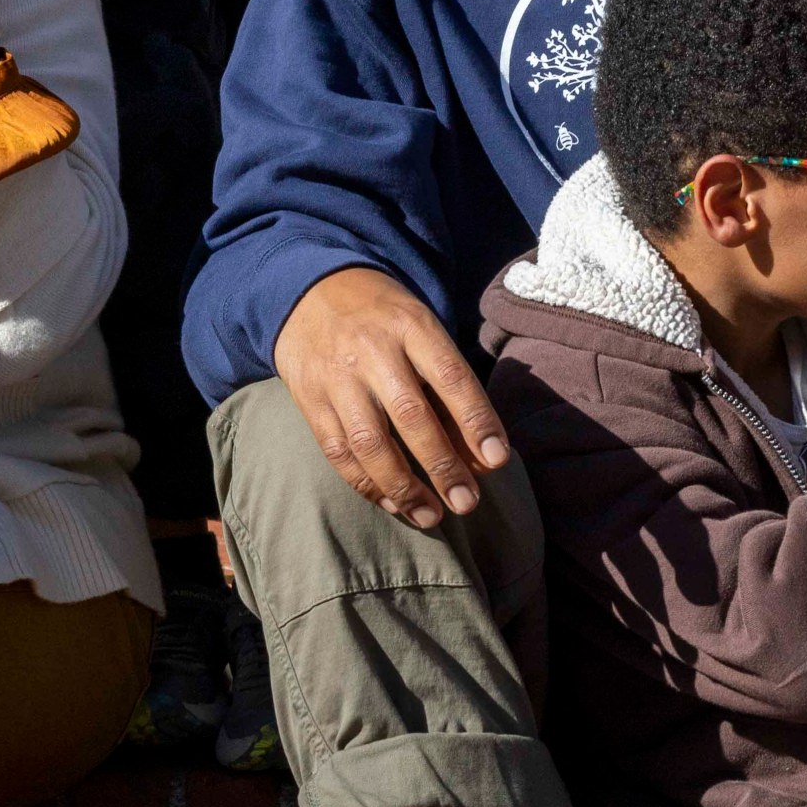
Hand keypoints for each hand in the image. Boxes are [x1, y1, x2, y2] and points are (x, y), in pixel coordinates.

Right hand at [273, 264, 512, 529]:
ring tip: (431, 516)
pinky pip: (337, 450)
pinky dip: (366, 482)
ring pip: (369, 441)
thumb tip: (482, 455)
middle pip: (411, 414)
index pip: (451, 376)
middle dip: (442, 465)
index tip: (498, 460)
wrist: (310, 290)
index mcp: (412, 326)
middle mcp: (373, 351)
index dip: (476, 420)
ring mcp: (337, 376)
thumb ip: (448, 386)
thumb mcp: (422, 330)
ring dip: (403, 486)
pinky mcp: (309, 398)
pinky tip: (392, 502)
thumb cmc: (385, 320)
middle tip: (467, 503)